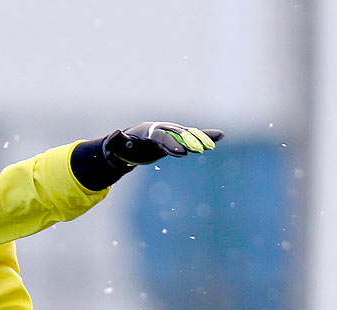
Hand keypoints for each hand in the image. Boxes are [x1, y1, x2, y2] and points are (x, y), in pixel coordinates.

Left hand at [103, 122, 222, 166]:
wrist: (128, 145)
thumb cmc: (122, 147)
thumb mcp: (117, 145)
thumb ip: (115, 141)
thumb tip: (115, 134)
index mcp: (150, 131)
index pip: (162, 137)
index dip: (171, 144)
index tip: (182, 153)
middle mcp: (163, 129)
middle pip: (178, 135)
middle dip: (189, 142)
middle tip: (200, 150)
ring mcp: (171, 133)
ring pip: (188, 135)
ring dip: (201, 138)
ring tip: (214, 143)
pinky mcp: (177, 139)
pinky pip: (192, 137)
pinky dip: (205, 136)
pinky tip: (220, 136)